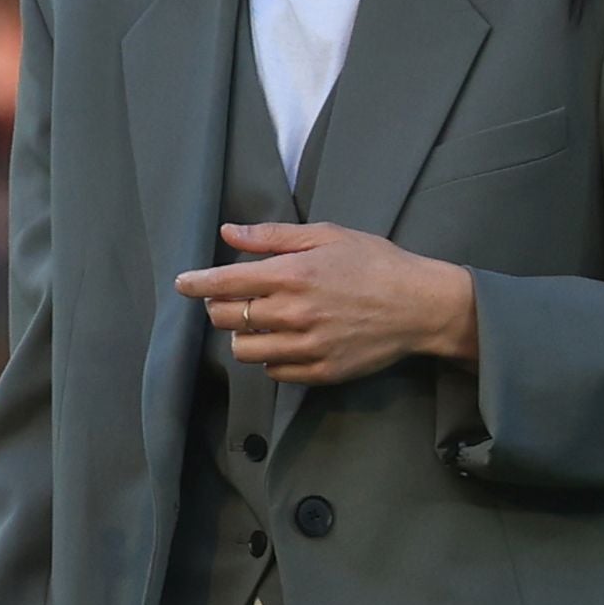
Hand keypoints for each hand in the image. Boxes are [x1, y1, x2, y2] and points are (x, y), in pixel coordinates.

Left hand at [180, 222, 478, 384]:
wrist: (421, 306)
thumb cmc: (376, 263)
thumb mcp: (327, 236)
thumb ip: (273, 236)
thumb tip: (229, 233)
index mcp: (293, 274)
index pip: (225, 283)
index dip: (196, 283)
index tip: (182, 283)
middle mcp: (295, 313)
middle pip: (227, 319)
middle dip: (219, 308)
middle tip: (230, 299)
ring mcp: (307, 346)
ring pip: (244, 350)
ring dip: (243, 335)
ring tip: (259, 322)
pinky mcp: (320, 371)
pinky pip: (273, 371)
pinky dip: (270, 357)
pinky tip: (285, 341)